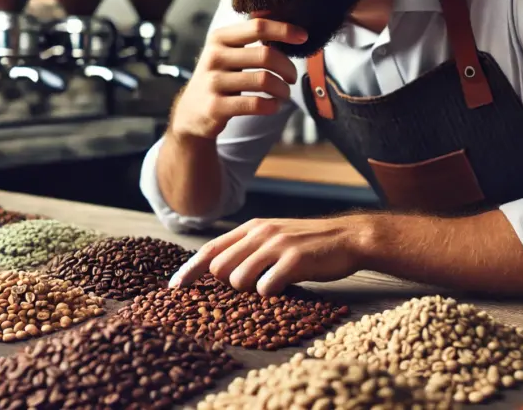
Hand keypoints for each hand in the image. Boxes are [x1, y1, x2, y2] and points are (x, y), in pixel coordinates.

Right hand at [169, 19, 306, 139]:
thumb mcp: (226, 53)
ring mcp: (213, 82)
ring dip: (283, 89)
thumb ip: (250, 40)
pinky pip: (255, 104)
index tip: (303, 37)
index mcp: (219, 38)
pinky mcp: (216, 106)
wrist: (192, 112)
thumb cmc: (220, 78)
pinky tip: (273, 105)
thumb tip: (291, 31)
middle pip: (265, 55)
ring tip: (284, 93)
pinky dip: (271, 105)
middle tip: (292, 77)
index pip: (257, 27)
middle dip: (288, 67)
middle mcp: (214, 57)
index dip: (284, 30)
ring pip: (264, 80)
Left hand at [169, 216, 371, 296]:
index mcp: (252, 228)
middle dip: (224, 285)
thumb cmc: (309, 244)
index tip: (174, 287)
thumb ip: (248, 249)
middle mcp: (260, 234)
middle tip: (243, 291)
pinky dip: (268, 293)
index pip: (210, 250)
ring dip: (248, 291)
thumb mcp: (274, 237)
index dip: (190, 270)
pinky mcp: (294, 260)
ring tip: (268, 286)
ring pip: (238, 279)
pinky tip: (281, 289)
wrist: (348, 238)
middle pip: (219, 267)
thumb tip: (218, 271)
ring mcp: (276, 246)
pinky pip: (266, 286)